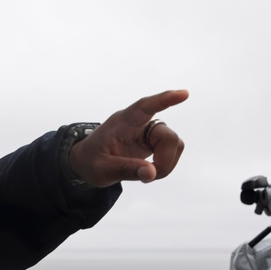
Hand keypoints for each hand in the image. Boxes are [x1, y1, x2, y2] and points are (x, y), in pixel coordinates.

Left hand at [67, 89, 187, 187]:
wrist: (87, 162)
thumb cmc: (91, 161)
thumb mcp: (102, 169)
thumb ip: (125, 170)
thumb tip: (151, 173)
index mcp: (122, 122)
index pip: (144, 106)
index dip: (164, 100)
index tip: (183, 94)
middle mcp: (139, 123)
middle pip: (167, 135)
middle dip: (165, 158)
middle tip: (150, 175)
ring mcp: (148, 132)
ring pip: (174, 143)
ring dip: (166, 163)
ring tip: (146, 175)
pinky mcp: (154, 142)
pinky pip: (172, 151)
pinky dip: (165, 165)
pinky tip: (149, 171)